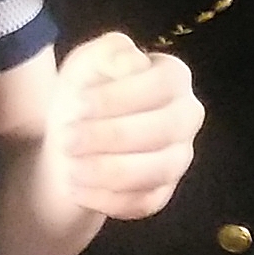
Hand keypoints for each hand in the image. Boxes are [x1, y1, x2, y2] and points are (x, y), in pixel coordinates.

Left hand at [43, 32, 202, 222]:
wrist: (72, 138)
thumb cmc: (86, 93)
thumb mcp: (88, 62)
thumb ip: (110, 52)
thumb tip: (133, 64)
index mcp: (174, 77)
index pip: (162, 85)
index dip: (119, 96)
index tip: (79, 103)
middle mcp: (186, 116)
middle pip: (164, 129)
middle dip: (111, 136)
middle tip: (67, 139)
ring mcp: (178, 157)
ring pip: (158, 169)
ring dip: (109, 171)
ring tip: (70, 168)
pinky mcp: (163, 192)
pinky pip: (146, 202)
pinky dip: (109, 199)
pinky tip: (78, 189)